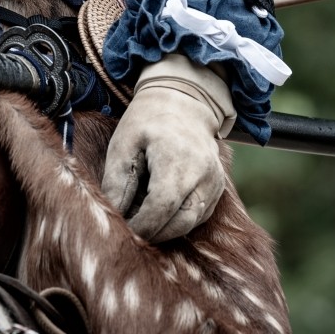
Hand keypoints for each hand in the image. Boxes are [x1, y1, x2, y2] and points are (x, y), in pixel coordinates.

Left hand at [101, 53, 235, 242]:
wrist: (183, 101)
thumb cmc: (148, 121)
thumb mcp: (124, 144)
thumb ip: (118, 182)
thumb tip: (115, 216)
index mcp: (178, 158)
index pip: (161, 207)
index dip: (141, 226)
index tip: (123, 228)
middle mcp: (204, 173)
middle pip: (180, 222)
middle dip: (153, 232)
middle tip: (130, 227)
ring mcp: (215, 181)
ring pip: (191, 223)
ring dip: (165, 229)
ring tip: (143, 218)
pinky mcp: (218, 188)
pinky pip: (199, 216)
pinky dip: (178, 220)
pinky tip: (160, 211)